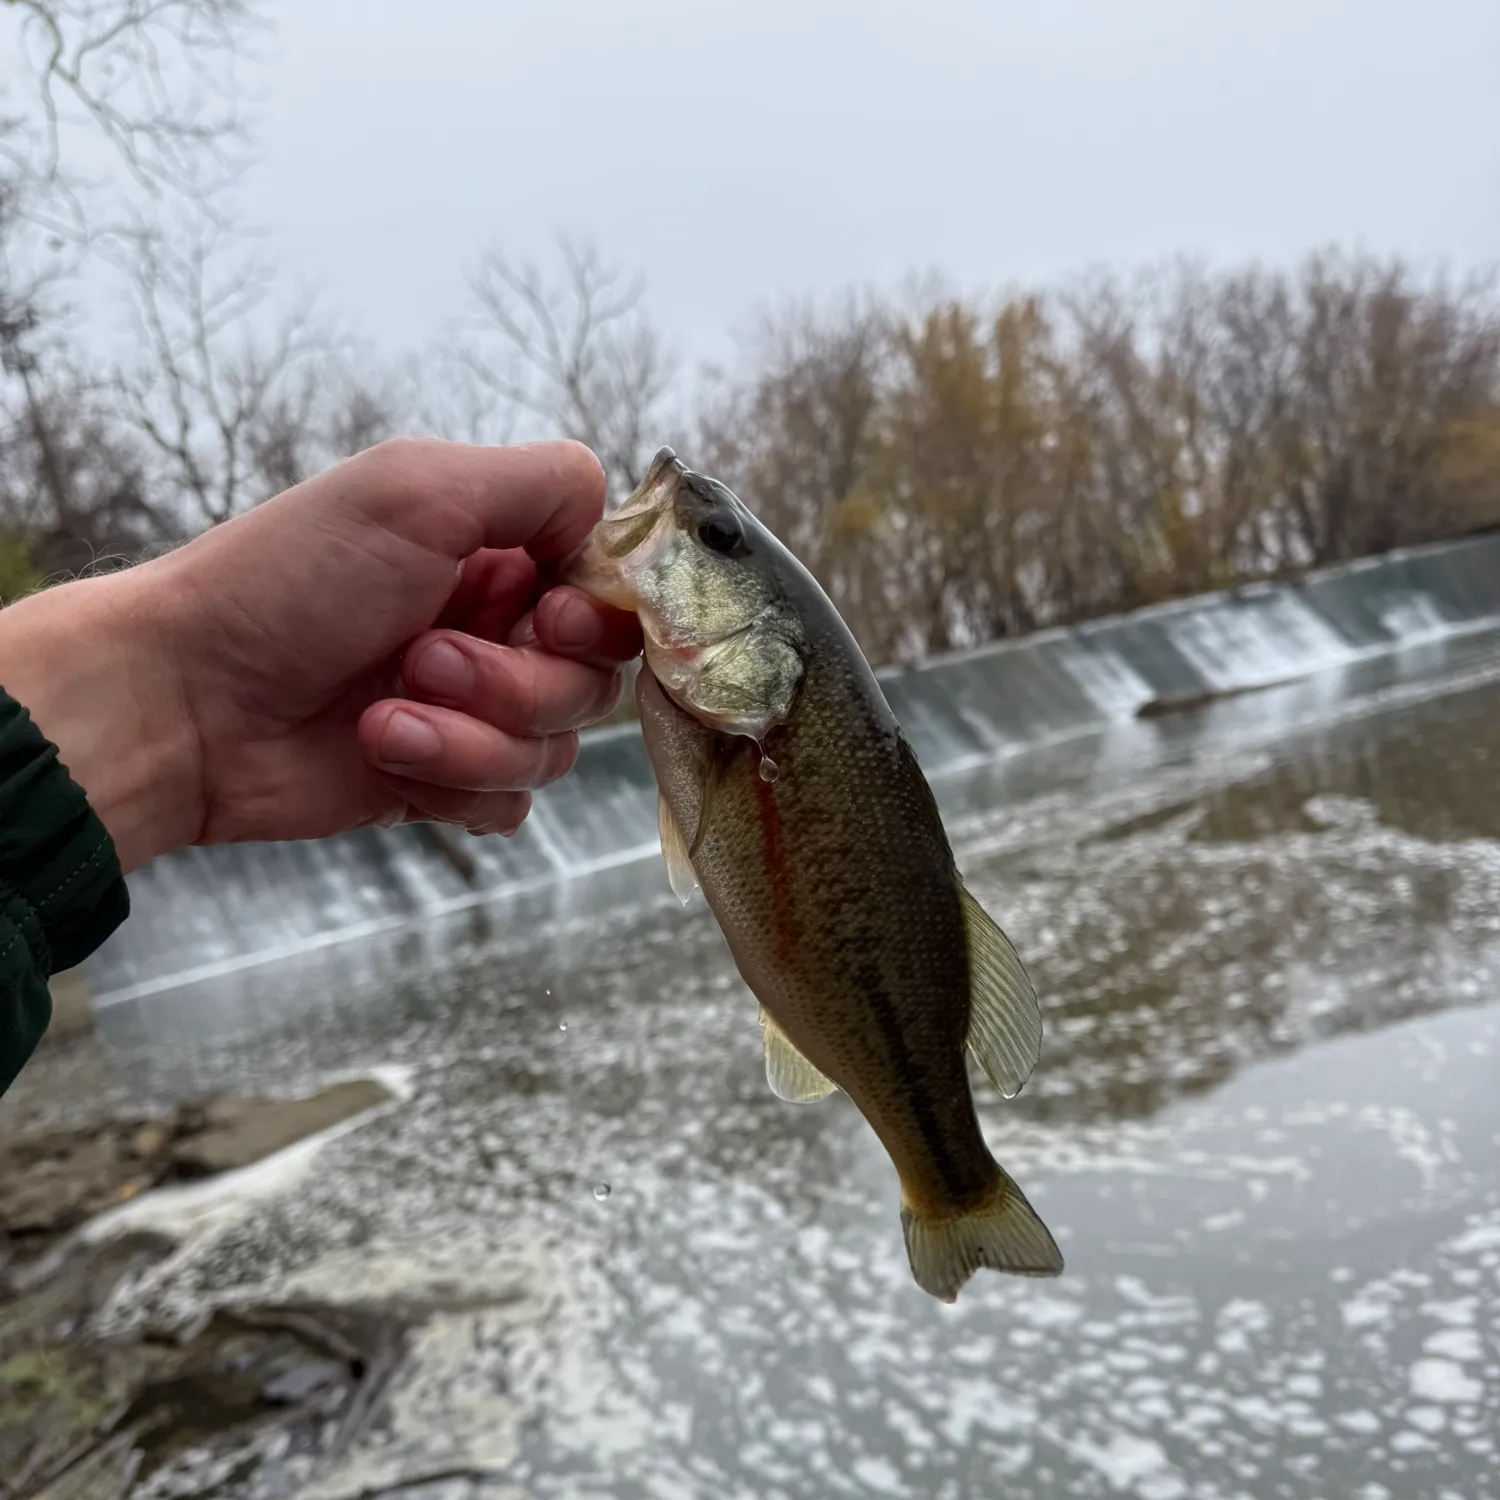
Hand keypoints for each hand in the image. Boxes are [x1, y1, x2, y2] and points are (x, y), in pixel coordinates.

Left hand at [0, 438, 642, 871]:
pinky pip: (510, 803)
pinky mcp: (444, 782)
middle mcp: (495, 630)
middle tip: (423, 657)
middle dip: (517, 681)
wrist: (185, 702)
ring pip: (557, 748)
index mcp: (498, 554)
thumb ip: (543, 482)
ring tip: (386, 714)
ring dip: (473, 735)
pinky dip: (455, 782)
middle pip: (595, 679)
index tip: (547, 619)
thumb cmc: (287, 583)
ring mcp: (472, 712)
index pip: (611, 593)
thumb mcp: (420, 489)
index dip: (596, 618)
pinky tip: (384, 754)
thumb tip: (613, 521)